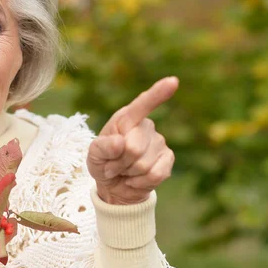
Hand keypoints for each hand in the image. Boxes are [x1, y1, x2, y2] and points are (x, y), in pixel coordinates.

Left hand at [86, 77, 178, 204]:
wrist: (114, 185)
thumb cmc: (103, 163)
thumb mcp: (94, 155)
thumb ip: (102, 147)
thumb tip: (120, 143)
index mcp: (126, 118)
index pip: (142, 105)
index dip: (157, 94)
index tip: (173, 81)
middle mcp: (145, 126)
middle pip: (133, 148)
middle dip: (119, 162)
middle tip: (113, 165)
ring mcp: (159, 142)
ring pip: (143, 165)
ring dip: (128, 173)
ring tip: (124, 170)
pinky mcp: (168, 159)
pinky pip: (155, 174)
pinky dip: (140, 181)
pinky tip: (135, 179)